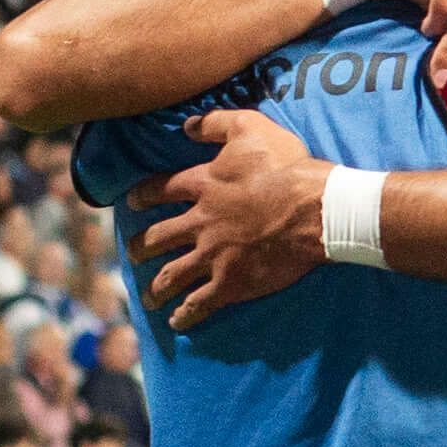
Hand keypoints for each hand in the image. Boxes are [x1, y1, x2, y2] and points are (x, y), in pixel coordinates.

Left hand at [128, 111, 330, 330]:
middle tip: (134, 252)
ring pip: (172, 275)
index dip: (142, 196)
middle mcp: (199, 223)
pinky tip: (177, 322)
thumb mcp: (252, 128)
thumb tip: (188, 125)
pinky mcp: (232, 281)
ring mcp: (213, 255)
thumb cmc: (288, 167)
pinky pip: (200, 303)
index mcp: (202, 186)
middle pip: (158, 237)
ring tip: (147, 297)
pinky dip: (185, 314)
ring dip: (156, 287)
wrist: (316, 209)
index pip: (160, 190)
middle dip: (141, 247)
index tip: (130, 203)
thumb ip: (216, 123)